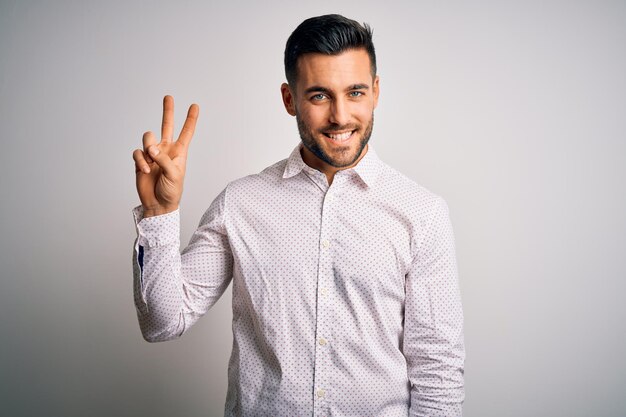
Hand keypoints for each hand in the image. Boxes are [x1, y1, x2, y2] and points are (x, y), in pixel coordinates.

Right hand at [133, 95, 198, 216]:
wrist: (158, 204)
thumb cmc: (171, 191)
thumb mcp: (174, 175)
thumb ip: (164, 160)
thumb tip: (151, 148)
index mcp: (179, 152)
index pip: (186, 133)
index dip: (190, 119)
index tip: (195, 106)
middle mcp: (166, 150)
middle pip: (166, 126)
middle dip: (167, 111)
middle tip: (168, 97)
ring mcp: (153, 154)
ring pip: (148, 137)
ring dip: (149, 147)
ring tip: (151, 161)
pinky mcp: (141, 160)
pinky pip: (138, 152)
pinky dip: (140, 160)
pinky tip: (144, 170)